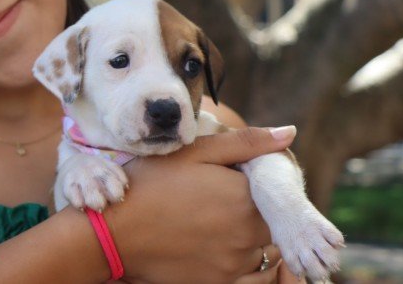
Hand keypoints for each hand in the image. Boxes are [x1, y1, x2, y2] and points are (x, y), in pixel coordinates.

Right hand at [105, 126, 296, 283]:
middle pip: (273, 222)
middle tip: (225, 201)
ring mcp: (235, 263)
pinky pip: (255, 278)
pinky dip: (249, 265)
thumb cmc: (150, 185)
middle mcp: (246, 233)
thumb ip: (244, 143)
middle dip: (257, 210)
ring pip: (264, 249)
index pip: (277, 191)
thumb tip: (289, 132)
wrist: (113, 232)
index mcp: (243, 197)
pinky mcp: (220, 283)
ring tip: (217, 224)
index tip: (237, 179)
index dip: (260, 184)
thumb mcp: (194, 152)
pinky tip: (223, 249)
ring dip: (253, 237)